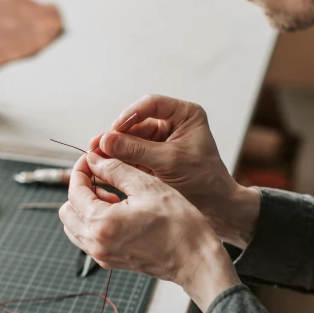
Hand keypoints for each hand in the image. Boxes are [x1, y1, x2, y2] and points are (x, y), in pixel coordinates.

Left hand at [59, 151, 239, 311]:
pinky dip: (94, 221)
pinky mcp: (111, 260)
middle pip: (68, 210)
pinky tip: (119, 210)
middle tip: (102, 176)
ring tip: (112, 194)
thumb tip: (95, 159)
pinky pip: (88, 238)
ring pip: (75, 226)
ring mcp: (102, 255)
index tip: (93, 159)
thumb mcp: (147, 186)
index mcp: (101, 224)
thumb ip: (116, 170)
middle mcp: (96, 243)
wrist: (196, 259)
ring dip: (86, 206)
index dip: (81, 169)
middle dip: (81, 189)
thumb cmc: (179, 225)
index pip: (75, 190)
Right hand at [89, 95, 259, 248]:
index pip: (151, 104)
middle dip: (118, 135)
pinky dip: (122, 160)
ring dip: (116, 149)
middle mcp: (175, 122)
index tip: (113, 131)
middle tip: (96, 146)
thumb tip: (105, 141)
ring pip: (133, 138)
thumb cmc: (203, 181)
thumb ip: (136, 150)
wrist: (217, 208)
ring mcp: (165, 140)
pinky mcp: (157, 156)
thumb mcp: (168, 162)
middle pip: (138, 122)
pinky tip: (105, 166)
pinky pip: (135, 153)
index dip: (129, 115)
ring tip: (96, 157)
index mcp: (186, 114)